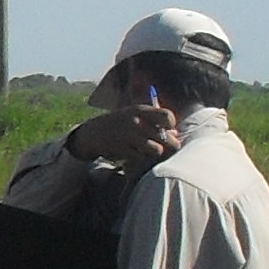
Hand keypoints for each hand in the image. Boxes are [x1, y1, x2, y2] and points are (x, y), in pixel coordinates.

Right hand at [67, 99, 181, 165]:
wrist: (93, 133)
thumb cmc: (119, 123)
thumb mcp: (135, 116)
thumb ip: (155, 123)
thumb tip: (176, 134)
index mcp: (141, 110)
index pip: (167, 116)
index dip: (171, 125)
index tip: (167, 129)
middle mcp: (136, 121)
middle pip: (165, 137)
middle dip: (169, 144)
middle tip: (166, 147)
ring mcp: (128, 136)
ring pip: (156, 150)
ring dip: (155, 152)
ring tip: (150, 150)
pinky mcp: (122, 149)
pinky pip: (142, 158)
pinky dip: (142, 158)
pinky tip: (137, 154)